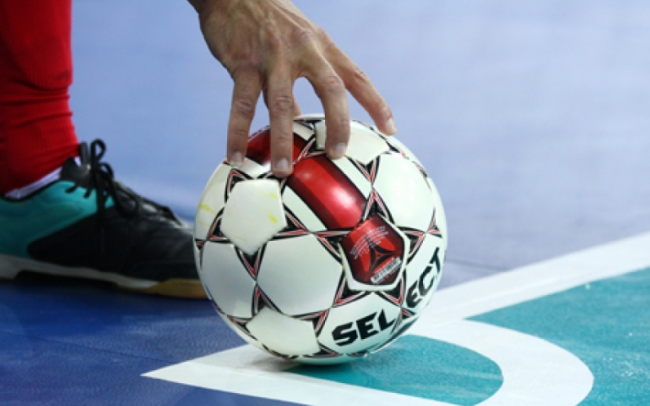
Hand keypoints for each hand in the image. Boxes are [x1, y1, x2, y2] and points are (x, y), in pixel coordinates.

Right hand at [189, 0, 395, 176]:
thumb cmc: (268, 20)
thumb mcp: (296, 41)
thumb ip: (302, 78)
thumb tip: (302, 119)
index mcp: (321, 45)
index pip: (356, 77)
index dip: (375, 103)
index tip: (390, 129)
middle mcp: (303, 50)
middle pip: (330, 90)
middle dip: (337, 124)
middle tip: (337, 155)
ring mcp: (272, 56)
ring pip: (282, 104)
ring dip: (283, 140)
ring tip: (283, 170)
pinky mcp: (242, 63)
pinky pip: (241, 104)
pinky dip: (238, 133)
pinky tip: (237, 156)